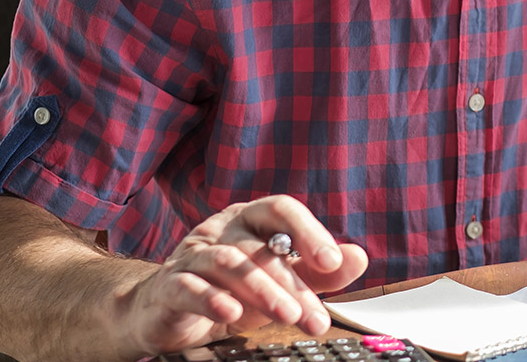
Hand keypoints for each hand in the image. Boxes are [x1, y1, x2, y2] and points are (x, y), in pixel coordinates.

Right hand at [121, 195, 367, 355]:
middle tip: (315, 316)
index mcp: (250, 220)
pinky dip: (212, 299)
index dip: (308, 230)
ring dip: (262, 290)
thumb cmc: (229, 291)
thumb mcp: (279, 283)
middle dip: (293, 283)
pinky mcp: (169, 285)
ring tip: (287, 316)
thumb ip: (316, 271)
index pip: (281, 208)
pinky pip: (189, 285)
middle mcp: (221, 229)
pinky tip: (233, 314)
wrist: (168, 312)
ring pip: (228, 262)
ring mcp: (193, 254)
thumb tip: (359, 258)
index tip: (331, 262)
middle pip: (260, 245)